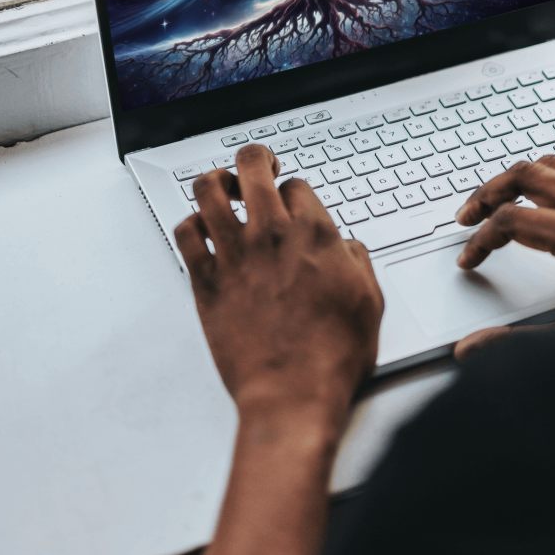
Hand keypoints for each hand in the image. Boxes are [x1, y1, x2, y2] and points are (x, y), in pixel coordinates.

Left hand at [174, 144, 383, 427]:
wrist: (293, 395)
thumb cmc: (332, 356)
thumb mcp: (369, 301)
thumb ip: (358, 261)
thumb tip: (346, 246)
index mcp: (315, 234)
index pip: (296, 184)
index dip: (295, 190)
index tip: (294, 204)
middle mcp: (271, 235)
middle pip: (251, 166)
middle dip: (255, 159)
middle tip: (257, 170)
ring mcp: (235, 256)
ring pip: (208, 189)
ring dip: (215, 180)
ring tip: (223, 188)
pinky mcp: (207, 282)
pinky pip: (185, 234)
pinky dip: (190, 224)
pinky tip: (201, 230)